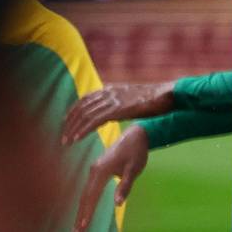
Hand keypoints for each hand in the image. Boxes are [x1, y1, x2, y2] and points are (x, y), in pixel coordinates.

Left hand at [61, 82, 175, 144]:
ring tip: (67, 142)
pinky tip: (78, 139)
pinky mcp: (117, 110)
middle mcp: (108, 93)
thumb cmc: (157, 99)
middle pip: (81, 108)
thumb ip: (121, 102)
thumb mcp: (134, 98)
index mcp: (111, 89)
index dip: (73, 112)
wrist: (168, 95)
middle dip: (69, 123)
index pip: (84, 100)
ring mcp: (112, 101)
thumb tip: (116, 110)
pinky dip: (84, 130)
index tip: (66, 123)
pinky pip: (95, 121)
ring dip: (73, 129)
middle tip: (63, 137)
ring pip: (85, 115)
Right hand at [74, 124, 148, 231]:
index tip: (82, 228)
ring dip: (81, 211)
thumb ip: (125, 186)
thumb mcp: (134, 170)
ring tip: (78, 228)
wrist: (134, 136)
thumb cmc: (136, 153)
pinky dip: (85, 202)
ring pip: (85, 194)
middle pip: (84, 198)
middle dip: (80, 217)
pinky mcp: (96, 170)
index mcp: (101, 172)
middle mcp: (93, 171)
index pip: (91, 197)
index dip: (86, 214)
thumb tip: (118, 204)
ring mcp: (93, 170)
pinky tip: (84, 211)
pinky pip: (88, 189)